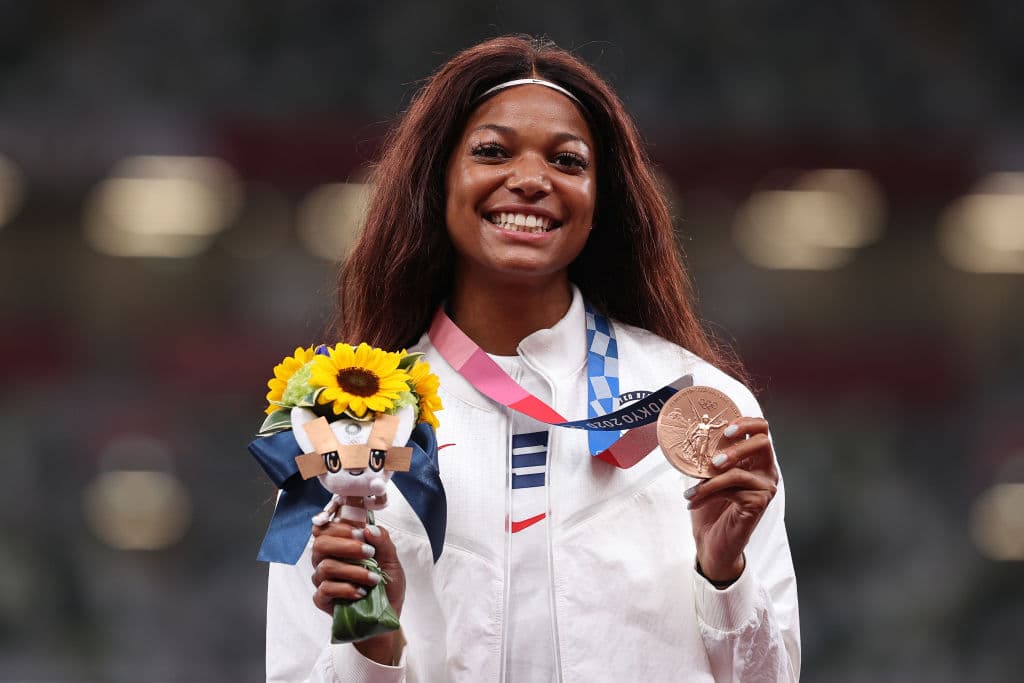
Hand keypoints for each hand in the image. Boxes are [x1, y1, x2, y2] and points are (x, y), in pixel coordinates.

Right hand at [311, 520, 406, 662]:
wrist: (386, 616)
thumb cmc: (386, 584)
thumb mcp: (391, 560)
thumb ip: (382, 541)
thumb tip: (369, 529)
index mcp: (340, 545)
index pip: (326, 528)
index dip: (339, 526)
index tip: (360, 533)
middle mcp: (326, 559)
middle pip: (320, 544)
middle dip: (346, 546)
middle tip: (369, 553)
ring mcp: (322, 579)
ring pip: (325, 567)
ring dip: (353, 570)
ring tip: (374, 578)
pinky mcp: (321, 599)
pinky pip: (325, 589)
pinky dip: (346, 589)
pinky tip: (361, 592)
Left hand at [684, 417, 777, 583]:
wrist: (712, 542)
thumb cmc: (711, 508)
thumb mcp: (707, 476)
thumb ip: (707, 456)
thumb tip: (690, 435)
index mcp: (756, 459)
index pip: (762, 429)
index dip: (746, 422)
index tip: (724, 429)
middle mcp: (766, 471)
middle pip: (763, 442)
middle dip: (736, 445)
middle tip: (714, 459)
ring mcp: (765, 488)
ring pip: (739, 471)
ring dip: (710, 478)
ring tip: (693, 487)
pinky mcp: (759, 503)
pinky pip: (731, 490)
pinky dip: (707, 492)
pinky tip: (692, 500)